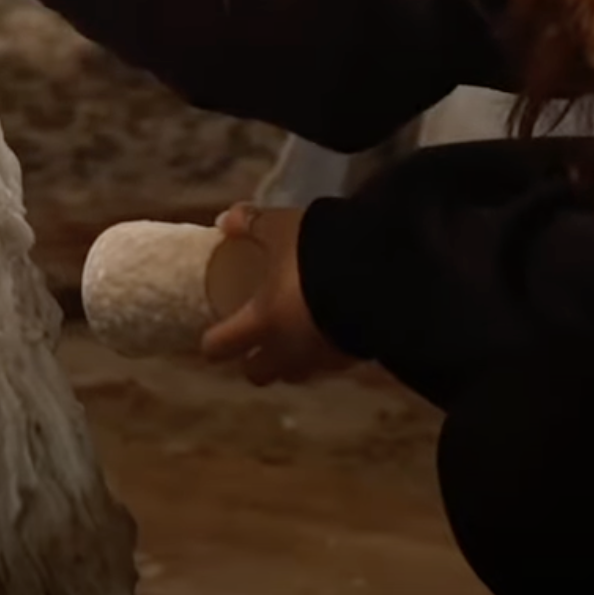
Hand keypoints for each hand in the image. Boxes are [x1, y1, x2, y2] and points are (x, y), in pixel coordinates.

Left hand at [200, 204, 357, 384]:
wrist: (381, 280)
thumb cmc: (317, 255)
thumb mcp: (281, 229)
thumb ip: (252, 224)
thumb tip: (227, 221)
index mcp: (260, 323)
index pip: (220, 347)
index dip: (212, 343)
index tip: (212, 334)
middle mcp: (286, 352)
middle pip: (259, 373)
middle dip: (254, 361)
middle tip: (254, 340)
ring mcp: (321, 361)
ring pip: (297, 372)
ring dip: (291, 359)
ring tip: (296, 335)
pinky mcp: (354, 360)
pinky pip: (330, 363)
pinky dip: (325, 351)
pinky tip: (332, 329)